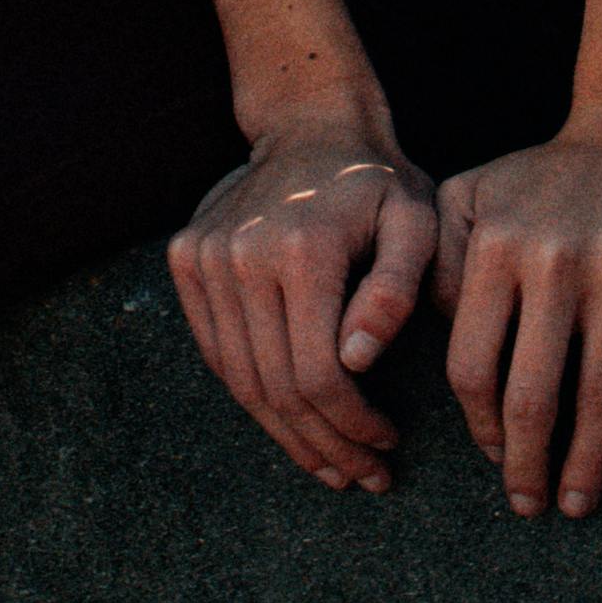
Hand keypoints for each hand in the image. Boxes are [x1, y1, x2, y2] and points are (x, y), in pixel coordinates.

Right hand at [169, 119, 439, 494]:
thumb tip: (358, 361)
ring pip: (240, 379)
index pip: (318, 372)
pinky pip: (217, 352)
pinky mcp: (186, 260)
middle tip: (361, 476)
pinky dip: (252, 396)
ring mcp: (205, 258)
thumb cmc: (378, 184)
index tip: (388, 446)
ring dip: (285, 434)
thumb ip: (396, 290)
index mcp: (301, 250)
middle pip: (276, 386)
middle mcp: (241, 256)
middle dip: (322, 444)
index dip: (351, 424)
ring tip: (329, 465)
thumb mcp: (416, 223)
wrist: (311, 127)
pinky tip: (290, 422)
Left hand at [437, 115, 601, 517]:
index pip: (474, 363)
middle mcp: (555, 261)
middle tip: (528, 505)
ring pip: (600, 390)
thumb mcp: (470, 197)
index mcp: (497, 247)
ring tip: (577, 501)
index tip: (489, 456)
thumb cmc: (541, 178)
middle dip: (526, 462)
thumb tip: (403, 340)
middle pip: (533, 391)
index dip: (478, 424)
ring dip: (586, 459)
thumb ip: (434, 263)